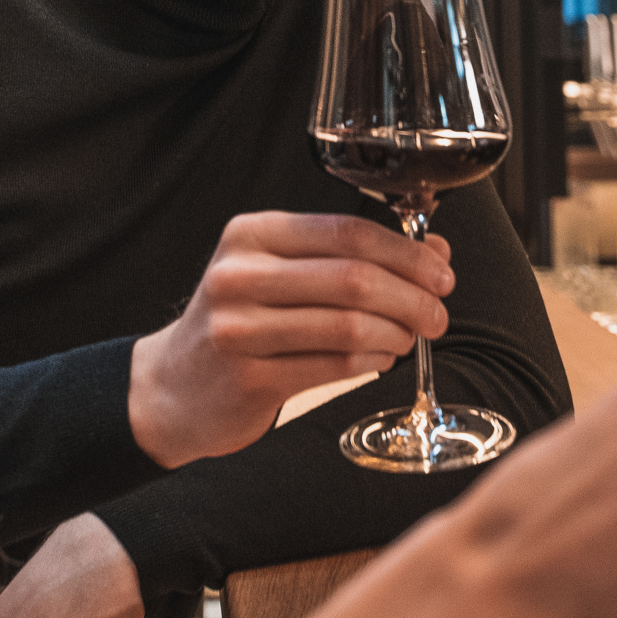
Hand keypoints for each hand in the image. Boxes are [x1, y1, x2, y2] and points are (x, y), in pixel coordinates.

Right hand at [129, 212, 453, 466]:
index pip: (348, 232)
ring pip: (347, 326)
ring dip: (395, 333)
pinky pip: (333, 366)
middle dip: (412, 298)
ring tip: (407, 338)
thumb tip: (435, 252)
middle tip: (437, 316)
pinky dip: (371, 362)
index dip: (407, 254)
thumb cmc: (242, 321)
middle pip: (353, 279)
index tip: (442, 275)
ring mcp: (239, 328)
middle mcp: (240, 275)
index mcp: (253, 234)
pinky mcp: (248, 377)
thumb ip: (354, 257)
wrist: (175, 385)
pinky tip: (380, 359)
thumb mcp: (284, 272)